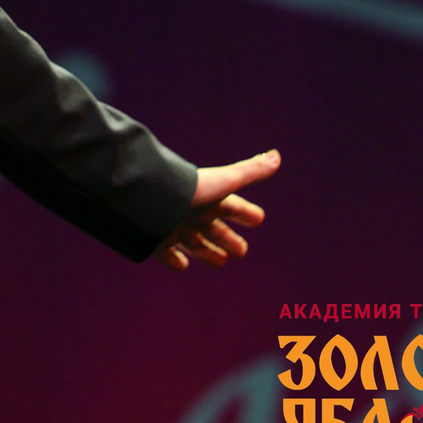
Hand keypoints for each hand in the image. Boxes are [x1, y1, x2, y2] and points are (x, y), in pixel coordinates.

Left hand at [156, 149, 279, 271]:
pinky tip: (182, 266)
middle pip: (215, 230)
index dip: (246, 214)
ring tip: (221, 261)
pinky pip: (167, 254)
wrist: (145, 199)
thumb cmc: (188, 190)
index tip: (258, 219)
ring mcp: (174, 227)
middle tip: (241, 251)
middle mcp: (193, 213)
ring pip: (196, 244)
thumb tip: (277, 155)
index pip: (234, 207)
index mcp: (210, 199)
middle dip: (229, 239)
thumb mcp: (222, 183)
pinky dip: (175, 261)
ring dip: (208, 253)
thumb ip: (249, 172)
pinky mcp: (156, 240)